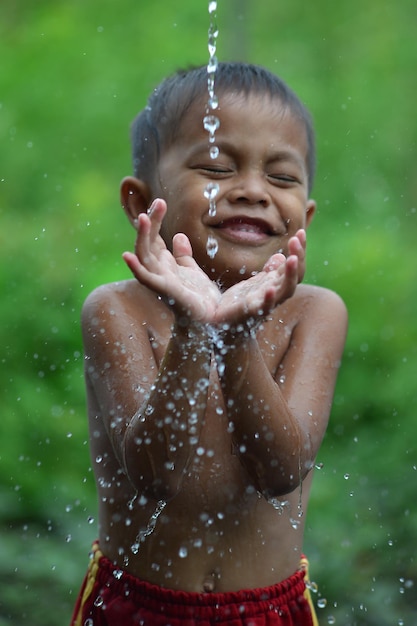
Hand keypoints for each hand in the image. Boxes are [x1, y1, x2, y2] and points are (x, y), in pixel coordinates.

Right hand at [122, 199, 220, 321]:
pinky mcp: (165, 291)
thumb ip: (183, 255)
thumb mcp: (193, 271)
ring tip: (144, 219)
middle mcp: (159, 271)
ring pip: (144, 255)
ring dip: (142, 237)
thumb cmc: (201, 300)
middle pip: (148, 241)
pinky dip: (136, 268)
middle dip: (152, 222)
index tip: (160, 202)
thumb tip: (178, 236)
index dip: (155, 220)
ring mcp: (160, 280)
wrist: (212, 322)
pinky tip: (127, 255)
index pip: (155, 237)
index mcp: (165, 264)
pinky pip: (145, 279)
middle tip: (160, 202)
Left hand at [213, 230, 306, 328]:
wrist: (219, 328)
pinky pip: (263, 308)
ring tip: (291, 258)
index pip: (294, 265)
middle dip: (299, 256)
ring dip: (290, 275)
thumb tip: (279, 257)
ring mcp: (264, 305)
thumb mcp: (253, 284)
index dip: (299, 250)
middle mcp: (273, 294)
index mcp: (274, 284)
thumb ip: (268, 272)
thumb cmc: (235, 305)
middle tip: (297, 238)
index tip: (300, 232)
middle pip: (295, 275)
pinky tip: (268, 288)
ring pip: (285, 291)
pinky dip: (268, 299)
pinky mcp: (249, 315)